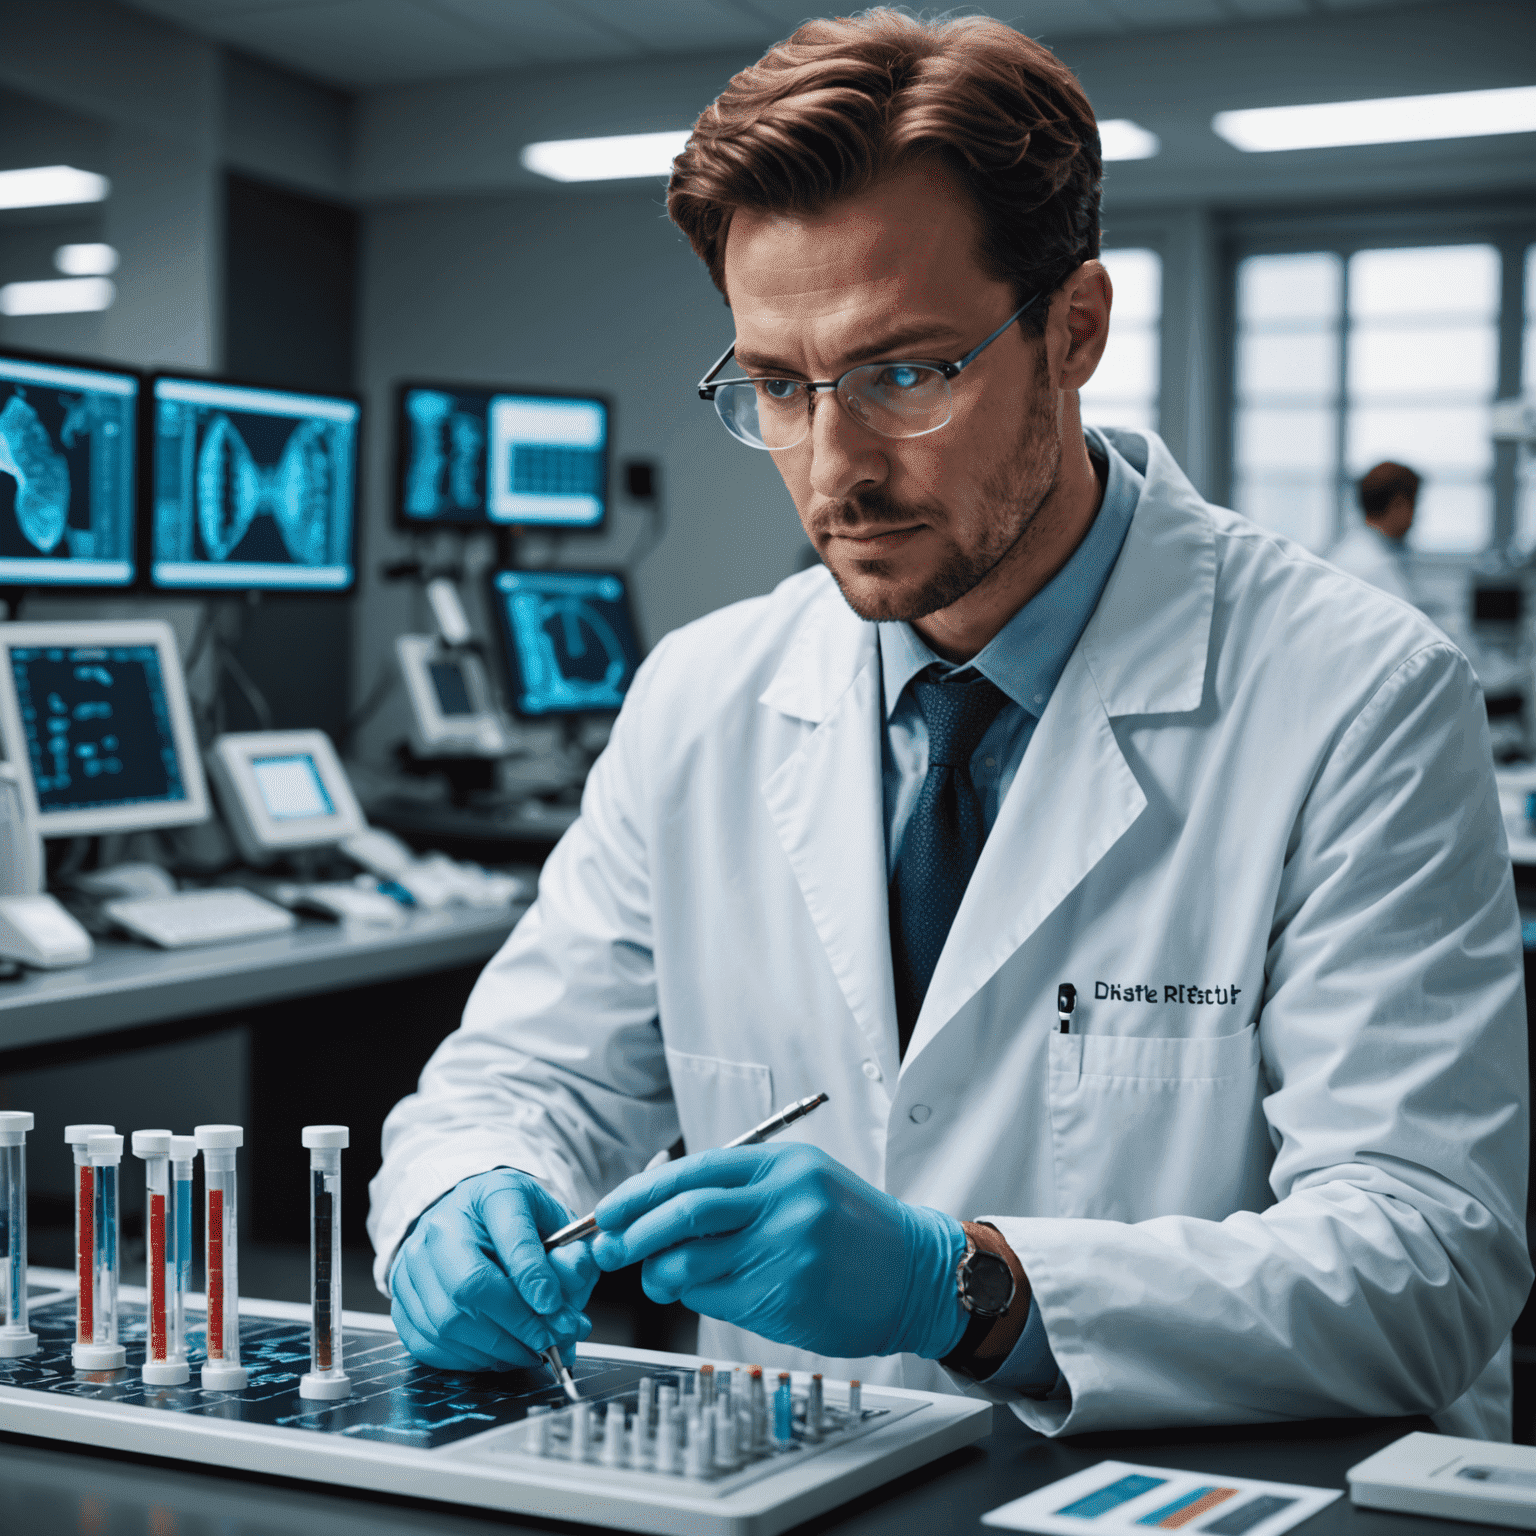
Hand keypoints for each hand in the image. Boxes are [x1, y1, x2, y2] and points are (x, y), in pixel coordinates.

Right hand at [391, 1169, 597, 1371]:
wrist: (467, 1218)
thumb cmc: (515, 1223)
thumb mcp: (554, 1223)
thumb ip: (572, 1253)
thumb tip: (575, 1285)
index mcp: (491, 1195)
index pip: (510, 1235)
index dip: (532, 1275)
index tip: (553, 1305)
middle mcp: (443, 1225)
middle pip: (470, 1286)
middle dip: (515, 1324)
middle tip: (548, 1341)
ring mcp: (414, 1261)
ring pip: (448, 1321)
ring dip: (496, 1349)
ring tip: (530, 1351)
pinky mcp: (399, 1296)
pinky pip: (428, 1342)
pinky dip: (468, 1358)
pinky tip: (496, 1353)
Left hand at [590, 1144, 967, 1360]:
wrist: (915, 1273)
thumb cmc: (850, 1230)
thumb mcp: (801, 1184)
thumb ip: (737, 1192)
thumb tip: (656, 1211)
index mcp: (782, 1165)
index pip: (693, 1172)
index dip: (641, 1192)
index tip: (609, 1210)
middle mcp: (784, 1200)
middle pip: (683, 1212)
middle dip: (633, 1232)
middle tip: (608, 1247)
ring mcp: (786, 1249)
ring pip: (691, 1261)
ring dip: (660, 1274)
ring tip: (660, 1277)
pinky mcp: (786, 1294)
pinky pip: (717, 1297)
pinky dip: (698, 1297)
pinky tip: (707, 1292)